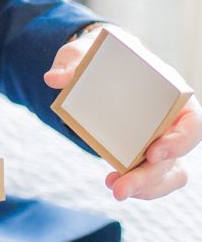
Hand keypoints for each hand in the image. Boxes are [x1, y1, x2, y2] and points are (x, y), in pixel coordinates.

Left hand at [44, 25, 200, 200]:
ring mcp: (161, 138)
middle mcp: (172, 119)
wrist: (99, 67)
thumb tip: (53, 78)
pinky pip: (153, 177)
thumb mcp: (88, 51)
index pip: (192, 121)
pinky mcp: (144, 153)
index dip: (179, 140)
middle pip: (176, 155)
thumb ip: (73, 59)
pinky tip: (115, 186)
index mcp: (171, 92)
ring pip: (169, 173)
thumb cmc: (104, 57)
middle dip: (150, 176)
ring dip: (146, 187)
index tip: (153, 152)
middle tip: (121, 187)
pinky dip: (139, 186)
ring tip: (116, 191)